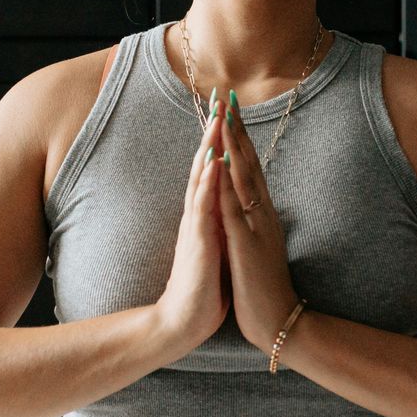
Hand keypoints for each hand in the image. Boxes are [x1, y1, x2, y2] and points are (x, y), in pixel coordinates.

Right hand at [151, 104, 230, 357]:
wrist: (186, 319)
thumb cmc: (204, 285)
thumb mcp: (218, 245)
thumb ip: (219, 222)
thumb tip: (228, 204)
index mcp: (207, 214)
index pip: (215, 168)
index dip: (222, 139)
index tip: (230, 109)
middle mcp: (199, 213)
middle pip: (206, 163)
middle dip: (214, 130)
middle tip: (220, 96)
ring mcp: (196, 225)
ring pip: (203, 178)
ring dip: (209, 147)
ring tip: (217, 118)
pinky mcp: (197, 242)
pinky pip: (203, 206)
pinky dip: (209, 182)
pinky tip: (214, 162)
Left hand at [215, 90, 301, 350]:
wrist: (280, 322)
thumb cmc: (266, 288)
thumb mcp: (262, 248)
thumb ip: (258, 225)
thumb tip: (256, 206)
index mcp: (263, 215)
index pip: (251, 169)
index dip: (240, 139)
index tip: (231, 111)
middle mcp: (262, 214)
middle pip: (249, 163)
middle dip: (237, 130)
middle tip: (228, 97)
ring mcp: (256, 227)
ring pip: (243, 178)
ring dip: (232, 146)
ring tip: (224, 117)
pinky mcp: (246, 244)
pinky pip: (234, 208)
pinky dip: (225, 183)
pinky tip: (218, 164)